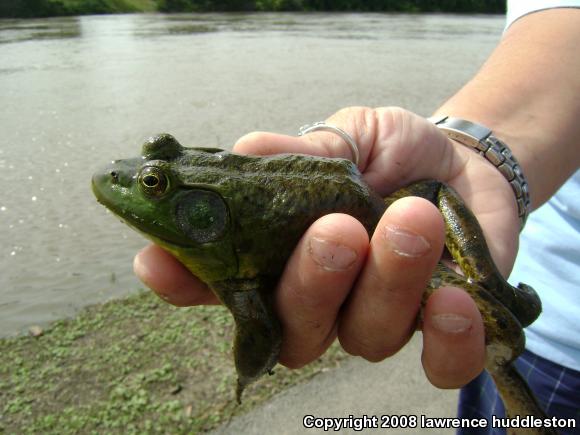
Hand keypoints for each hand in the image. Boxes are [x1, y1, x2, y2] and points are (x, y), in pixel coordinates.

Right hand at [134, 107, 520, 388]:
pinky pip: (440, 364)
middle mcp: (320, 301)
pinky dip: (447, 341)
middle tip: (335, 230)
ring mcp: (377, 320)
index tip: (160, 264)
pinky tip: (452, 299)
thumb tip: (244, 151)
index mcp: (281, 256)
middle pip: (293, 329)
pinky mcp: (440, 333)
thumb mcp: (345, 138)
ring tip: (411, 220)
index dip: (185, 281)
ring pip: (365, 339)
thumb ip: (299, 154)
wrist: (461, 163)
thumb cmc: (388, 152)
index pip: (219, 283)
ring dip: (385, 283)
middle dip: (310, 283)